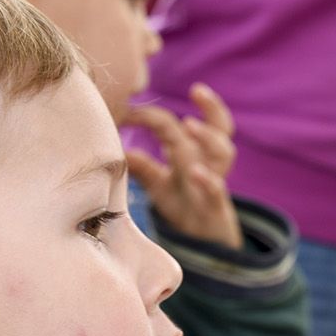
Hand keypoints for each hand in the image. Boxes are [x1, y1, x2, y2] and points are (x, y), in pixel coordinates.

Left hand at [124, 88, 242, 248]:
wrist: (206, 246)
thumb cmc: (182, 207)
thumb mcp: (158, 184)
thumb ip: (140, 165)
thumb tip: (111, 146)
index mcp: (189, 154)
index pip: (175, 125)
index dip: (150, 115)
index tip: (125, 111)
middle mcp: (206, 164)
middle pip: (219, 128)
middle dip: (212, 107)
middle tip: (197, 90)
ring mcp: (212, 184)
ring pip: (224, 154)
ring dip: (210, 137)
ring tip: (191, 124)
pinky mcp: (214, 208)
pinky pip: (217, 192)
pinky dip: (208, 181)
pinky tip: (197, 173)